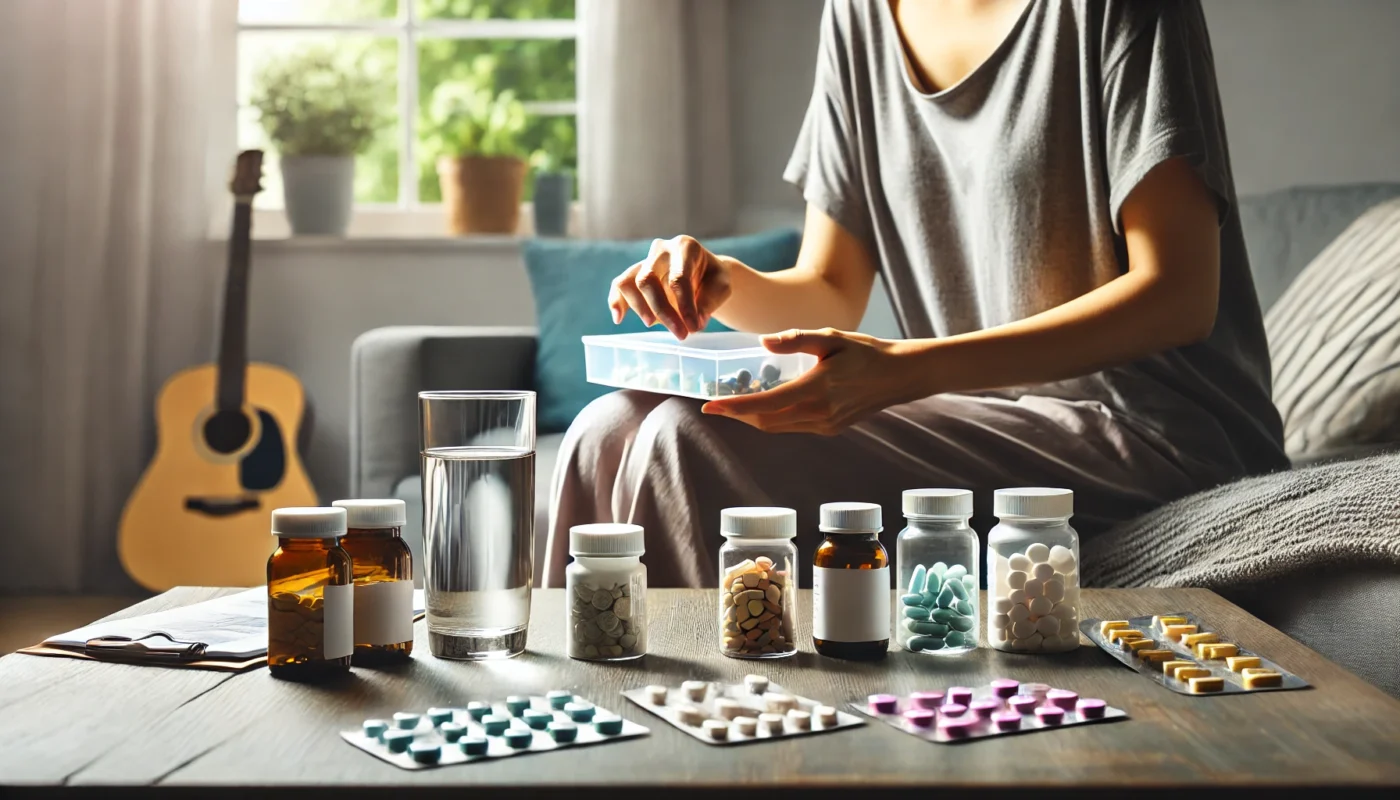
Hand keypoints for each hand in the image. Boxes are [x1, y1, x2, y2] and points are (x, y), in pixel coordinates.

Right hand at [608, 235, 731, 338]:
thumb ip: (709, 303)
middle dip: (662, 310)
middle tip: (680, 334)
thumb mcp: (721, 288)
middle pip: (649, 279)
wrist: (704, 274)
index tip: (693, 328)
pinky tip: (618, 319)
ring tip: (652, 325)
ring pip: (630, 282)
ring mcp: (645, 261)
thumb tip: (694, 324)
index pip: (679, 278)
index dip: (685, 306)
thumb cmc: (712, 279)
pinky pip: (619, 285)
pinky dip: (616, 301)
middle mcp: (661, 250)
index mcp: (685, 247)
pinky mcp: (635, 274)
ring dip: (639, 307)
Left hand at [700, 328, 929, 434]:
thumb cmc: (866, 351)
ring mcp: (825, 425)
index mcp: (817, 389)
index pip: (766, 403)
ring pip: (777, 427)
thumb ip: (795, 339)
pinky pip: (792, 426)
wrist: (900, 375)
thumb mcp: (831, 337)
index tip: (709, 406)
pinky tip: (764, 404)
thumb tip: (762, 342)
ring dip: (753, 418)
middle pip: (765, 421)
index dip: (734, 407)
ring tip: (734, 404)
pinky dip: (773, 417)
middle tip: (714, 404)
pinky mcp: (831, 428)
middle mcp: (819, 413)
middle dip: (737, 415)